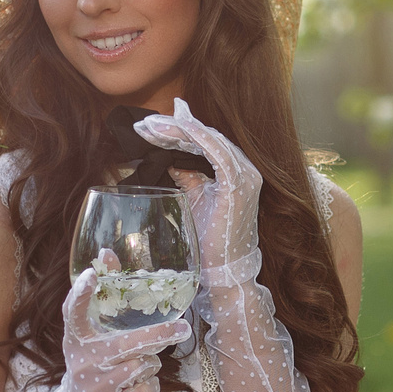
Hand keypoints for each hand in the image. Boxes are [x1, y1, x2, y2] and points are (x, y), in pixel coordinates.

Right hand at [49, 265, 192, 391]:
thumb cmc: (95, 365)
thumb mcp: (93, 335)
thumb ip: (104, 298)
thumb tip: (106, 252)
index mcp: (76, 340)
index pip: (73, 312)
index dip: (82, 293)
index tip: (93, 275)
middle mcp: (81, 362)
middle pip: (126, 343)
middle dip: (159, 335)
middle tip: (183, 327)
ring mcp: (92, 388)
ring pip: (142, 365)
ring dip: (150, 364)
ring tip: (139, 367)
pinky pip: (145, 389)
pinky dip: (150, 387)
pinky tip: (138, 389)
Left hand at [135, 97, 261, 284]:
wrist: (224, 270)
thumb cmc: (210, 239)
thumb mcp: (194, 198)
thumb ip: (186, 175)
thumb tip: (166, 157)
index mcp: (236, 171)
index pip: (207, 141)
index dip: (181, 128)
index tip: (154, 123)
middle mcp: (245, 169)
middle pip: (207, 136)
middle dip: (175, 126)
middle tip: (146, 121)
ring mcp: (246, 176)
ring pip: (210, 140)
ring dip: (179, 129)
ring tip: (152, 126)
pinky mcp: (239, 186)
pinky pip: (217, 153)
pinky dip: (197, 138)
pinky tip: (178, 130)